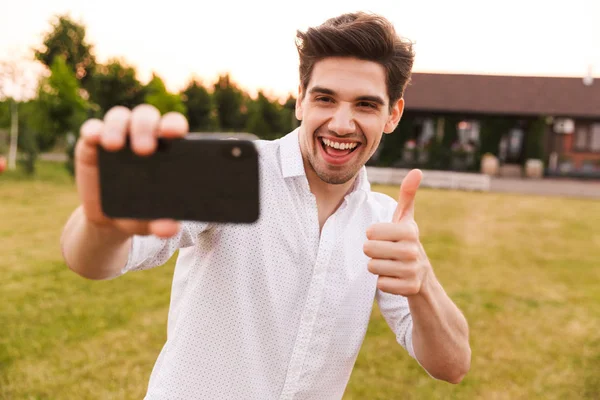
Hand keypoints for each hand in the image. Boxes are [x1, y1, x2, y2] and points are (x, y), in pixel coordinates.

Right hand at [75, 104, 187, 237]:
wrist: (108, 220)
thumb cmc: (139, 212)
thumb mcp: (150, 221)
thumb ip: (162, 223)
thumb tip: (171, 228)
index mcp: (165, 148)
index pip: (172, 125)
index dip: (174, 124)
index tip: (174, 133)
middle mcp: (142, 135)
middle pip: (146, 116)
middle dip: (145, 127)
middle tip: (145, 150)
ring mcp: (116, 136)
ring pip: (119, 116)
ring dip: (118, 126)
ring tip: (116, 146)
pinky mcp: (91, 143)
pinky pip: (91, 129)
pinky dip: (93, 130)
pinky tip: (94, 139)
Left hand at [363, 169, 431, 295]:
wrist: (423, 278)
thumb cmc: (406, 242)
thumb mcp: (406, 220)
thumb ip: (407, 195)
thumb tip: (417, 171)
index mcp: (410, 230)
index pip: (370, 232)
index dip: (372, 236)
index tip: (385, 237)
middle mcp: (413, 250)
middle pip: (368, 250)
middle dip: (373, 252)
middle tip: (387, 253)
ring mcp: (413, 271)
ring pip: (372, 267)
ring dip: (378, 267)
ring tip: (391, 265)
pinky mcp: (410, 289)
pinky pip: (380, 285)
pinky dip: (384, 283)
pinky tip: (396, 279)